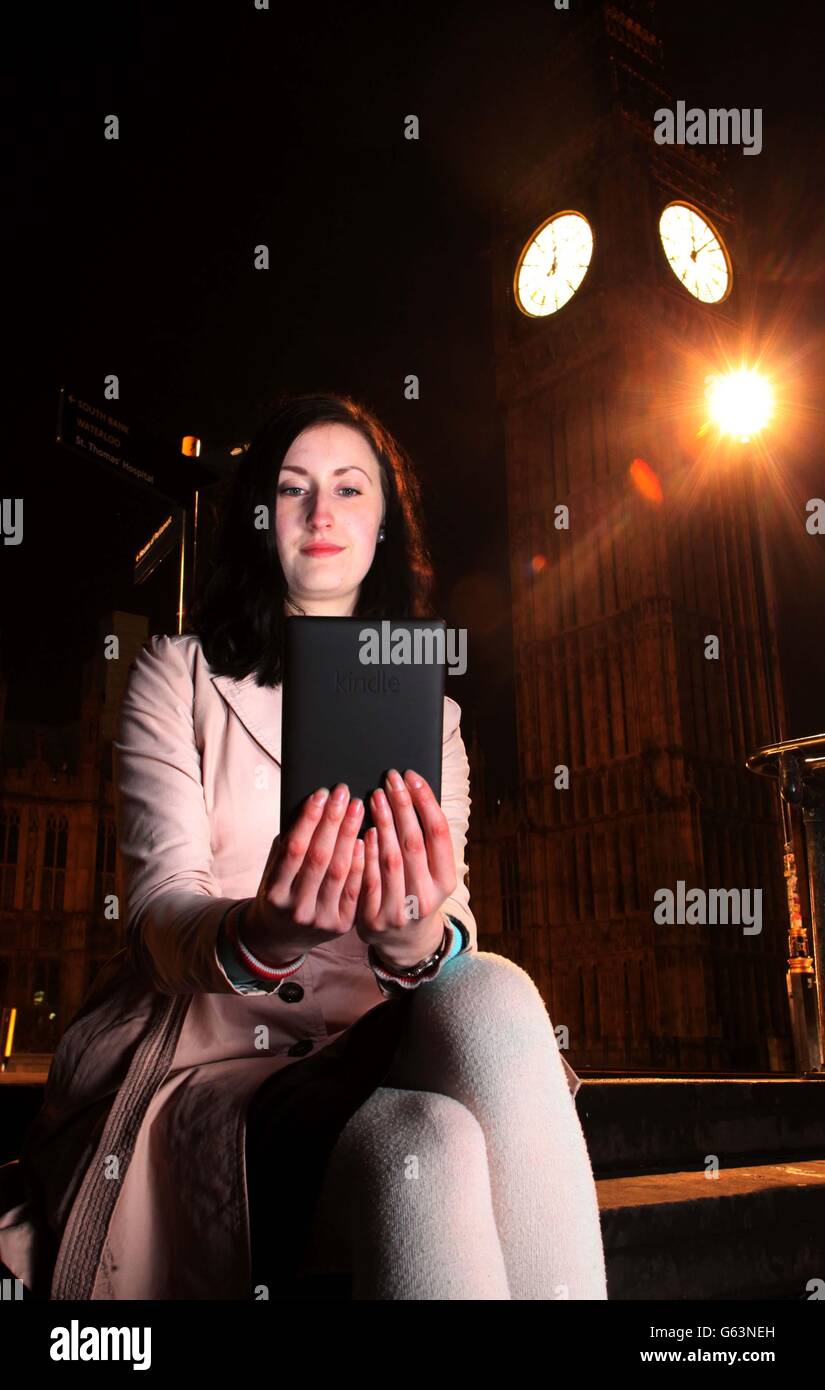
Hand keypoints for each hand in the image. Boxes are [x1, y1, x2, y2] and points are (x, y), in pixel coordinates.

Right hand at [244, 784, 364, 963]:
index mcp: (274, 892)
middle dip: (333, 821)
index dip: (308, 820)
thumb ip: (288, 846)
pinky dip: (360, 861)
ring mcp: (320, 919)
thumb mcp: (271, 872)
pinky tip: (365, 838)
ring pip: (339, 871)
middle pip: (319, 857)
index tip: (321, 793)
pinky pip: (355, 889)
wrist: (279, 938)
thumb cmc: (277, 894)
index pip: (293, 849)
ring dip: (349, 835)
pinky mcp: (340, 925)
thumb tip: (313, 807)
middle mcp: (296, 908)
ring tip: (357, 808)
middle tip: (344, 793)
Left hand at [356, 768, 456, 967]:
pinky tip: (363, 830)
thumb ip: (426, 842)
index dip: (425, 801)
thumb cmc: (416, 893)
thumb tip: (414, 791)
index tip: (412, 777)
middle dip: (402, 806)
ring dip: (382, 823)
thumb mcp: (432, 873)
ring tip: (375, 796)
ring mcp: (400, 910)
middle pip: (414, 842)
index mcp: (446, 882)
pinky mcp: (374, 919)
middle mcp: (426, 897)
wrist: (403, 942)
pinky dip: (366, 852)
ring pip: (390, 859)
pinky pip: (367, 879)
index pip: (439, 833)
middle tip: (390, 779)